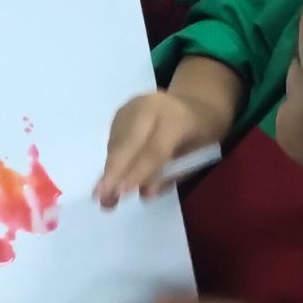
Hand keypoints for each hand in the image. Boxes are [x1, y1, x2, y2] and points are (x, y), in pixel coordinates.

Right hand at [97, 89, 226, 205]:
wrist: (196, 103)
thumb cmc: (201, 135)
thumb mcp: (198, 156)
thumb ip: (173, 173)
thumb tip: (145, 192)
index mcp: (177, 118)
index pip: (154, 150)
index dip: (137, 172)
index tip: (120, 193)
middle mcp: (149, 107)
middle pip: (127, 144)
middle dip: (113, 172)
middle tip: (101, 198)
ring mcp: (132, 106)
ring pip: (117, 143)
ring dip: (110, 170)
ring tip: (104, 195)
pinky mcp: (121, 111)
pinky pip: (114, 140)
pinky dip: (113, 160)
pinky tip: (114, 175)